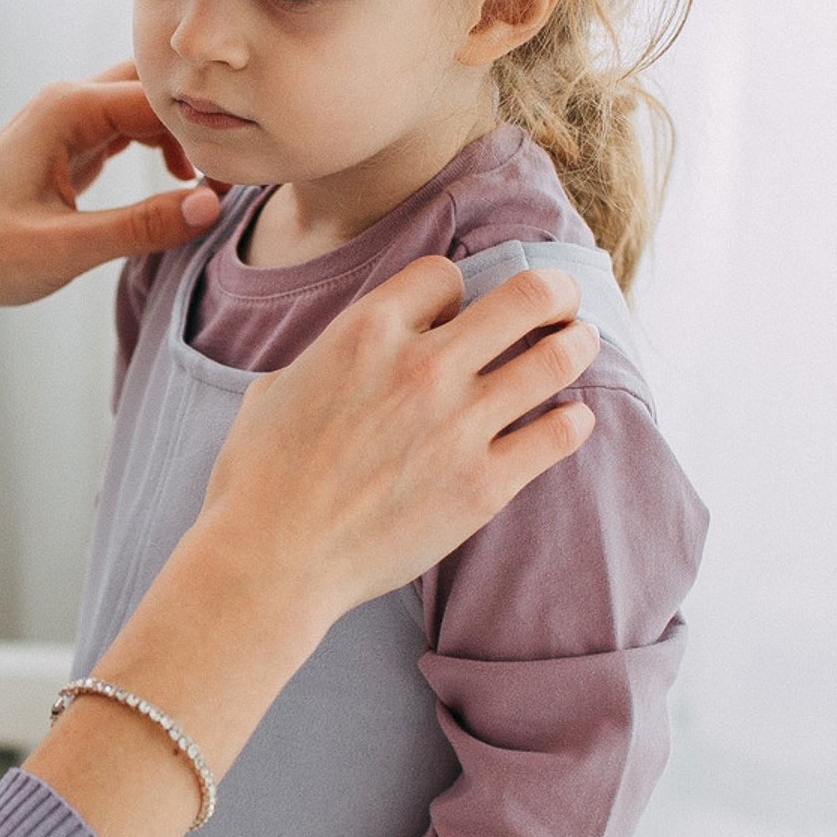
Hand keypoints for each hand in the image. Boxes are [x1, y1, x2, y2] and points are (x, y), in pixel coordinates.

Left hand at [0, 66, 221, 309]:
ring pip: (146, 104)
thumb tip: (210, 206)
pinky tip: (181, 180)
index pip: (161, 96)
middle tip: (241, 159)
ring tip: (216, 176)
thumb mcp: (65, 249)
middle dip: (201, 115)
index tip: (248, 157)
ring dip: (183, 132)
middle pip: (157, 85)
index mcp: (68, 110)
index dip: (209, 122)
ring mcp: (68, 120)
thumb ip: (140, 227)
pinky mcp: (68, 144)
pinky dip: (161, 146)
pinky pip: (129, 128)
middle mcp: (69, 102)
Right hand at [191, 255, 599, 640]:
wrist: (270, 561)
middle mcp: (423, 366)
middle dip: (551, 290)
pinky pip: (558, 434)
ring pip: (554, 358)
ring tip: (580, 341)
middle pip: (525, 296)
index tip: (454, 313)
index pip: (444, 275)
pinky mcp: (484, 484)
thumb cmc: (257, 479)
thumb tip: (352, 351)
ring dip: (576, 342)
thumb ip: (328, 355)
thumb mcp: (276, 386)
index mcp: (366, 331)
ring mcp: (460, 425)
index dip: (453, 291)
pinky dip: (573, 420)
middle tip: (560, 298)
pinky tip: (572, 418)